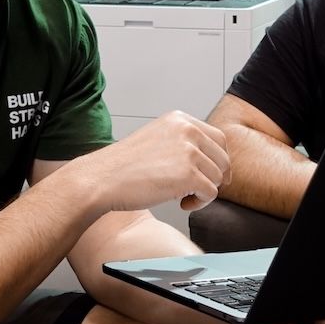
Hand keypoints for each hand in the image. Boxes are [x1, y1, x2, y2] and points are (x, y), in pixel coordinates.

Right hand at [83, 110, 230, 214]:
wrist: (101, 179)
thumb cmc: (123, 166)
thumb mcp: (157, 139)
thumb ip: (182, 142)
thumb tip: (210, 159)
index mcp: (180, 119)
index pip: (218, 138)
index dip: (219, 160)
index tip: (215, 174)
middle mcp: (187, 130)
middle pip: (223, 158)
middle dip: (215, 178)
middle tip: (199, 190)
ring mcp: (189, 152)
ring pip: (218, 178)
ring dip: (204, 192)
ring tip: (183, 197)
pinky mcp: (188, 174)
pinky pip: (210, 193)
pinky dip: (199, 203)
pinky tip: (181, 204)